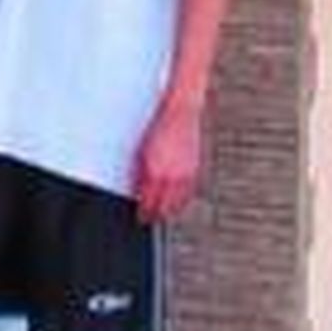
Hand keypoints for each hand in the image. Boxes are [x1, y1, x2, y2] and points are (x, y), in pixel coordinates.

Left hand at [132, 104, 203, 223]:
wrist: (179, 112)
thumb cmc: (158, 126)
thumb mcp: (141, 151)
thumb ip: (139, 173)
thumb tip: (137, 190)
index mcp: (153, 172)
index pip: (148, 204)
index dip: (144, 214)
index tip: (141, 217)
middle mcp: (170, 176)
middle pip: (164, 209)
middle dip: (157, 215)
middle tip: (151, 218)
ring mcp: (184, 174)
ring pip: (178, 204)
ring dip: (170, 210)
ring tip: (164, 212)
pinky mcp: (194, 170)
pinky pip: (188, 194)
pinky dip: (182, 200)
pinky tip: (177, 201)